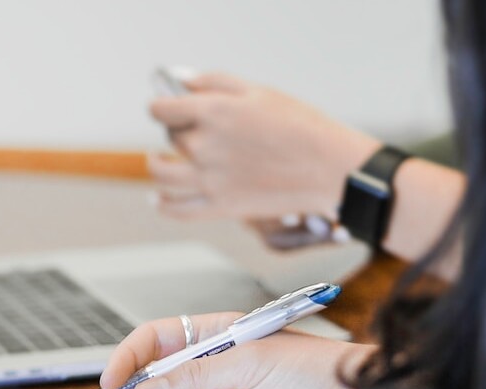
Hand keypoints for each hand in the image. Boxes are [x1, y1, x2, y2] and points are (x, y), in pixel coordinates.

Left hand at [147, 73, 378, 221]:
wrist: (329, 167)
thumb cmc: (300, 125)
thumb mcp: (258, 91)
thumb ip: (214, 83)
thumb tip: (181, 83)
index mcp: (212, 112)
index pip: (161, 109)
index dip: (161, 105)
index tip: (165, 106)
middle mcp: (204, 146)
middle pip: (171, 137)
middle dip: (178, 130)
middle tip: (194, 129)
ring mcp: (209, 179)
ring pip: (161, 174)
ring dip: (156, 165)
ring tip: (158, 160)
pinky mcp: (219, 206)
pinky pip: (177, 209)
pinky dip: (163, 204)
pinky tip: (159, 197)